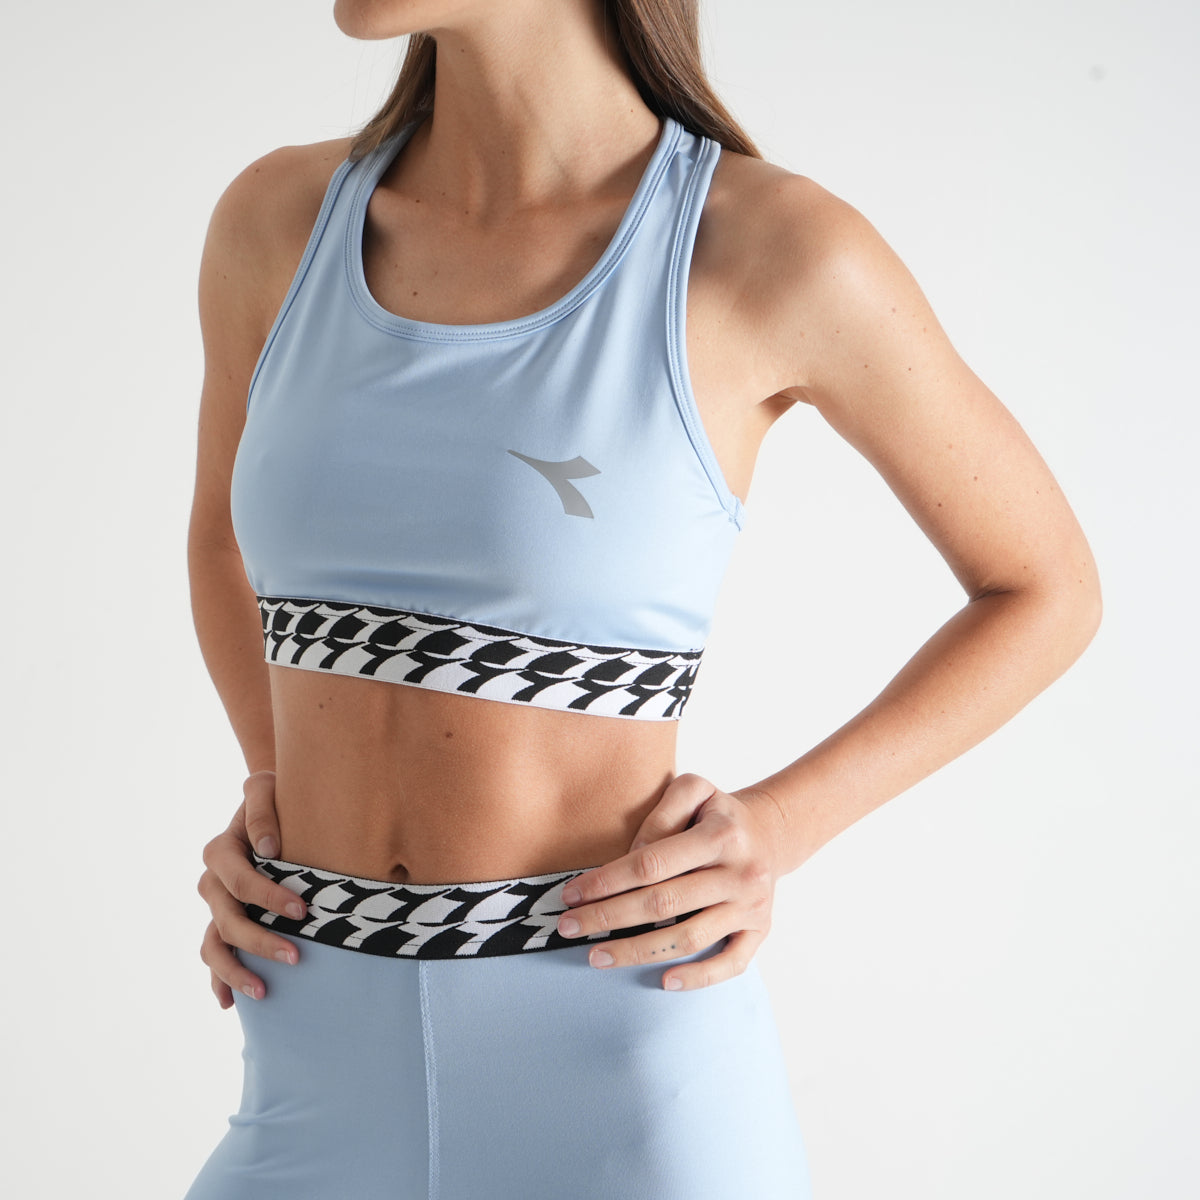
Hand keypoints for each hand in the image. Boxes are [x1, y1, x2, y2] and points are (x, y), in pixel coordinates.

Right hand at [197, 769, 306, 1006]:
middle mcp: (212, 883)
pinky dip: (219, 979)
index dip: (268, 898)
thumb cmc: (276, 797)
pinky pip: (213, 955)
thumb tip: (268, 850)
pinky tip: (230, 1003)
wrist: (273, 806)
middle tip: (297, 956)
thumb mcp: (266, 788)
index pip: (240, 882)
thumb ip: (262, 810)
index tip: (303, 910)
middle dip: (260, 941)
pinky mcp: (222, 922)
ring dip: (236, 971)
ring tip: (265, 992)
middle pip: (227, 921)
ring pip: (214, 945)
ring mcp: (214, 907)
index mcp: (221, 852)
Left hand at [555, 773, 788, 990]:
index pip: (652, 863)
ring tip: (596, 957)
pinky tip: (662, 982)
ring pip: (690, 938)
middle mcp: (741, 873)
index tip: (571, 893)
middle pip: (664, 904)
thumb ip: (661, 814)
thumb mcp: (694, 791)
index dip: (608, 881)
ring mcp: (752, 906)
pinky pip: (731, 964)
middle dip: (609, 918)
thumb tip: (632, 855)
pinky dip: (698, 978)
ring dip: (637, 951)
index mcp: (722, 835)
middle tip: (568, 927)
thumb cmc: (716, 813)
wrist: (769, 833)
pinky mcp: (760, 931)